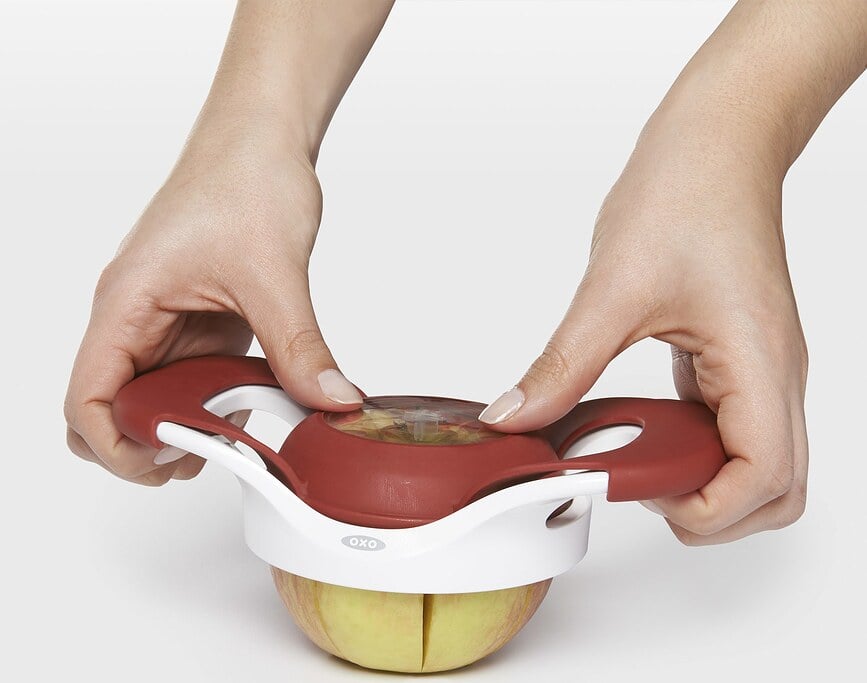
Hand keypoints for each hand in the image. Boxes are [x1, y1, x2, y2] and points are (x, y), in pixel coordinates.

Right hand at [64, 121, 362, 485]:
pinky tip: (252, 403)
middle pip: (112, 407)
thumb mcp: (274, 275)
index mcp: (126, 303)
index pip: (86, 399)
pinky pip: (189, 375)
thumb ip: (300, 348)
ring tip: (233, 435)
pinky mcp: (195, 318)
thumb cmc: (244, 178)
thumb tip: (331, 400)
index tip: (166, 463)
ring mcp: (164, 320)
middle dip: (149, 443)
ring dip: (184, 424)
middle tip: (205, 456)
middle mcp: (134, 316)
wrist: (262, 137)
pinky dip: (211, 399)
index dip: (115, 446)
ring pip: (152, 396)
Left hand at [479, 130, 807, 544]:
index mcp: (760, 362)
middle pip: (775, 488)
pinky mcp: (737, 358)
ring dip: (699, 477)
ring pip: (755, 462)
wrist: (717, 144)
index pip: (766, 478)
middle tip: (639, 479)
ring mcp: (760, 369)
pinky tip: (636, 420)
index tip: (641, 491)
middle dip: (710, 508)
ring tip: (632, 450)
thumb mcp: (612, 289)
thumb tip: (515, 416)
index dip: (708, 509)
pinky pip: (727, 425)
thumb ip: (563, 365)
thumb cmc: (688, 193)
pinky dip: (686, 442)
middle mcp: (774, 374)